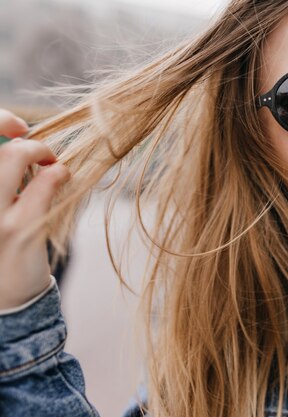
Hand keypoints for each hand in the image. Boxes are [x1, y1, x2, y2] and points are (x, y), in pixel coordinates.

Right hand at [0, 109, 69, 309]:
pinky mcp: (17, 230)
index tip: (19, 127)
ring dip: (40, 152)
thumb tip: (19, 139)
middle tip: (43, 151)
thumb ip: (2, 179)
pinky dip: (57, 173)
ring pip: (12, 157)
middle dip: (25, 141)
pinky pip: (43, 186)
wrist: (1, 296)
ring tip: (52, 163)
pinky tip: (62, 176)